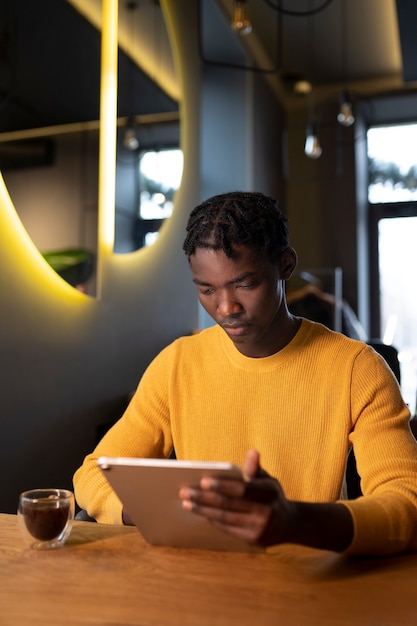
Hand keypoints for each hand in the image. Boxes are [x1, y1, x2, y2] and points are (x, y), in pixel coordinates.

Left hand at [179, 450, 293, 546]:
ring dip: (203, 510)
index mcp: (269, 492)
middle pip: (228, 504)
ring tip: (186, 503)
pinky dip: (212, 520)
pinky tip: (201, 512)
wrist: (288, 524)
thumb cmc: (271, 495)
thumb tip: (252, 452)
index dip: (222, 486)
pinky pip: (227, 529)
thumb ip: (255, 468)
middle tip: (185, 492)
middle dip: (204, 498)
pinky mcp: (252, 540)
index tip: (202, 481)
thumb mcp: (267, 479)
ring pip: (224, 518)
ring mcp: (259, 528)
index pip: (241, 489)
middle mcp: (266, 512)